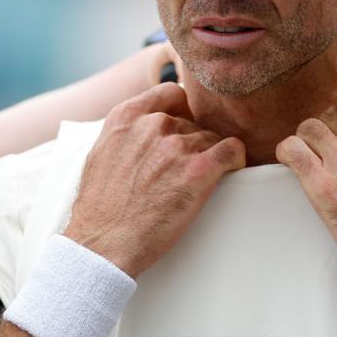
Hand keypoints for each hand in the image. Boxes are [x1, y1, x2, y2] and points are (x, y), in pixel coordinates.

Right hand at [63, 82, 244, 277]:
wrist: (102, 244)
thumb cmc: (100, 208)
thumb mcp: (102, 152)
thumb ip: (127, 132)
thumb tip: (145, 127)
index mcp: (126, 117)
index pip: (171, 92)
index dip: (182, 110)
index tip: (184, 127)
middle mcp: (153, 124)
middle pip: (193, 122)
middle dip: (192, 143)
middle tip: (184, 171)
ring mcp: (177, 146)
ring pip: (212, 139)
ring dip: (210, 157)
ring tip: (196, 183)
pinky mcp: (199, 170)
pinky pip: (233, 150)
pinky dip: (235, 160)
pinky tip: (230, 171)